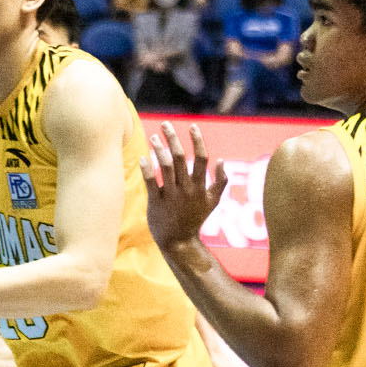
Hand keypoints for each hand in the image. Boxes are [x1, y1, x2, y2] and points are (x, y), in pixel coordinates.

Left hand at [143, 122, 226, 252]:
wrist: (179, 242)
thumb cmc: (195, 219)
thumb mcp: (213, 202)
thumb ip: (221, 182)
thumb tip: (222, 160)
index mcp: (201, 186)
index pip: (202, 158)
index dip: (198, 140)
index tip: (192, 126)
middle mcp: (186, 189)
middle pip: (180, 157)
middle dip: (173, 138)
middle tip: (166, 124)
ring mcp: (171, 195)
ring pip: (165, 166)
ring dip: (159, 149)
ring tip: (154, 137)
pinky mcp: (156, 202)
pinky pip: (150, 181)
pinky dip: (147, 168)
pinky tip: (143, 157)